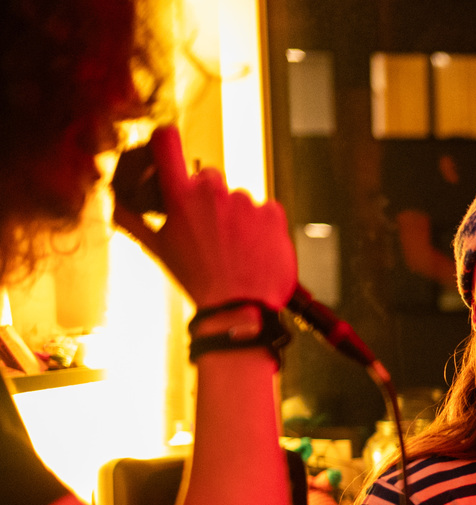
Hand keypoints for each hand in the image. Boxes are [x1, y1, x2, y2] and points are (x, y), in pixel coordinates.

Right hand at [112, 126, 295, 310]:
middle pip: (208, 177)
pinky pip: (265, 210)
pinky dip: (260, 225)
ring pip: (238, 198)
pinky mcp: (273, 213)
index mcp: (180, 197)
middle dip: (207, 197)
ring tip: (234, 247)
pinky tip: (254, 247)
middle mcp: (213, 192)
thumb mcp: (159, 249)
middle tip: (209, 229)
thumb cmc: (198, 280)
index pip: (166, 143)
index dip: (165, 138)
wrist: (241, 308)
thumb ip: (133, 220)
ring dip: (235, 215)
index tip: (167, 140)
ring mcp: (245, 201)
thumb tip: (115, 202)